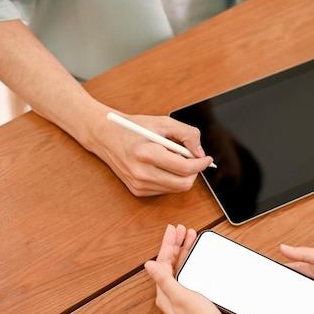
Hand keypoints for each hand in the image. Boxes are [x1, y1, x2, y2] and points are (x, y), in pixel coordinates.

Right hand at [87, 112, 213, 196]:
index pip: (184, 168)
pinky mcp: (137, 191)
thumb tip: (200, 152)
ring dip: (182, 176)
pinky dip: (170, 179)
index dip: (200, 164)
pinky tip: (161, 166)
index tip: (206, 158)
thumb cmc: (134, 128)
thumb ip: (187, 134)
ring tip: (172, 158)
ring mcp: (138, 185)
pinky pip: (165, 190)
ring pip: (176, 189)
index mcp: (146, 153)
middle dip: (194, 173)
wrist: (106, 136)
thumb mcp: (163, 122)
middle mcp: (141, 172)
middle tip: (194, 160)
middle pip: (183, 184)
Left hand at [145, 225, 240, 313]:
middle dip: (176, 244)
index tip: (173, 229)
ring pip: (182, 267)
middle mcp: (172, 294)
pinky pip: (191, 274)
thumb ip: (164, 280)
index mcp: (165, 293)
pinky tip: (198, 257)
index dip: (168, 243)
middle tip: (182, 229)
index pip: (163, 261)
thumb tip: (147, 265)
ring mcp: (184, 297)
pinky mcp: (196, 300)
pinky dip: (194, 262)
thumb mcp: (181, 296)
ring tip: (190, 236)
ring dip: (185, 251)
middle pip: (171, 262)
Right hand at [253, 246, 313, 313]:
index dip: (264, 282)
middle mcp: (303, 290)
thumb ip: (306, 253)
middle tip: (250, 313)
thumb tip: (284, 247)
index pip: (279, 277)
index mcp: (303, 273)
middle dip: (263, 307)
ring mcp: (309, 307)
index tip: (250, 287)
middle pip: (278, 299)